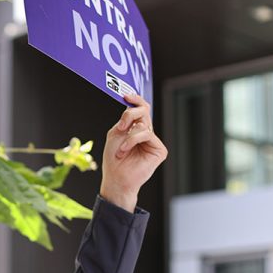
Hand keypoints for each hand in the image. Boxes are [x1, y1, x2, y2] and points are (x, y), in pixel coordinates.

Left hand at [100, 93, 167, 211]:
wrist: (116, 177)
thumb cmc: (113, 159)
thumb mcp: (116, 134)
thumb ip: (124, 120)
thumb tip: (131, 105)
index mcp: (135, 128)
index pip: (141, 109)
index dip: (136, 100)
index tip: (127, 95)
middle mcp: (146, 133)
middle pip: (145, 110)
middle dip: (130, 114)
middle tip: (121, 126)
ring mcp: (153, 141)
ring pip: (143, 124)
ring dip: (127, 136)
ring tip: (121, 149)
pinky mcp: (159, 150)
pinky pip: (147, 134)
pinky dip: (132, 141)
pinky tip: (125, 151)